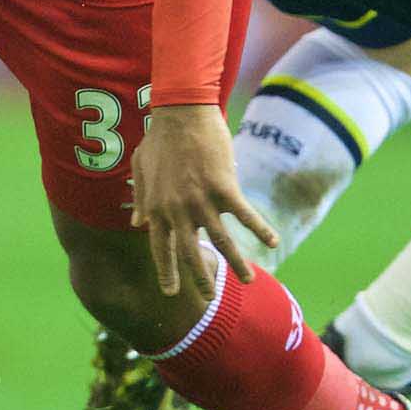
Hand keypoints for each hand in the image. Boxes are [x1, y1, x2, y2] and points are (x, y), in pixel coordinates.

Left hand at [128, 104, 278, 300]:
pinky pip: (245, 216)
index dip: (167, 271)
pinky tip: (273, 243)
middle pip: (191, 253)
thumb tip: (137, 224)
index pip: (161, 249)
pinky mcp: (224, 187)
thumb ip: (141, 199)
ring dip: (236, 263)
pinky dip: (260, 230)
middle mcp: (178, 210)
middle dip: (201, 278)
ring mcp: (201, 200)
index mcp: (157, 208)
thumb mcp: (140, 168)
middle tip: (210, 297)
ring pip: (221, 241)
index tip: (171, 292)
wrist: (180, 112)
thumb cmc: (159, 137)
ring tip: (249, 281)